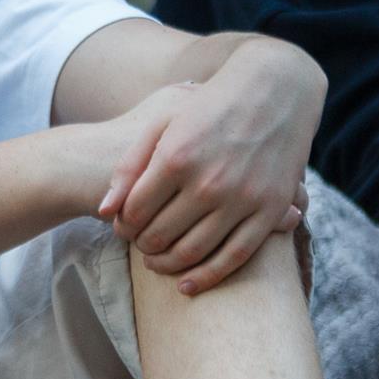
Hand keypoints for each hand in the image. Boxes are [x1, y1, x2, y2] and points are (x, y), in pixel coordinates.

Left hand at [100, 44, 321, 294]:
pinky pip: (235, 256)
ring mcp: (242, 199)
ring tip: (157, 263)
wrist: (274, 92)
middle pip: (161, 236)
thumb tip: (105, 211)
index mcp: (176, 157)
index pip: (135, 212)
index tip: (122, 228)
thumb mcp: (162, 122)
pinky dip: (208, 277)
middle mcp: (208, 182)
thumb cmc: (208, 107)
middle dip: (142, 247)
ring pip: (194, 252)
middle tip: (139, 247)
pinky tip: (188, 286)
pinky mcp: (270, 210)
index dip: (123, 226)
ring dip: (168, 266)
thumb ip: (130, 165)